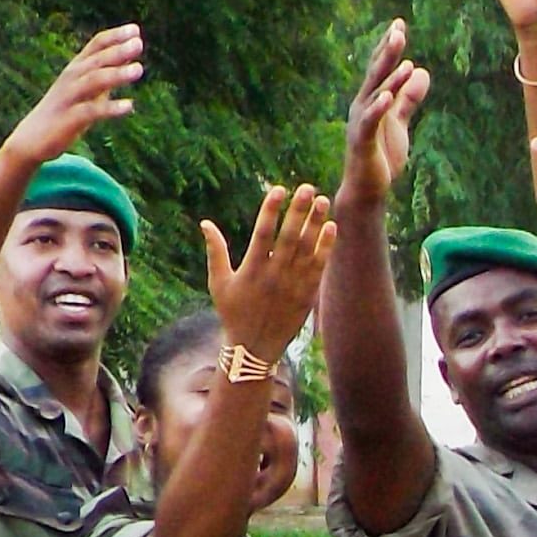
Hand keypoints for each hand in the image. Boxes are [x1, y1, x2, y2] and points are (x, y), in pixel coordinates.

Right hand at [2, 24, 144, 166]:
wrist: (30, 140)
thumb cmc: (63, 112)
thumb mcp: (86, 89)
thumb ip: (107, 72)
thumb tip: (130, 54)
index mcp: (76, 69)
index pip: (95, 45)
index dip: (114, 37)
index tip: (135, 29)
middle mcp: (71, 78)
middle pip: (96, 60)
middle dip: (117, 51)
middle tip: (139, 43)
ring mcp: (68, 98)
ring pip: (93, 81)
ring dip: (116, 74)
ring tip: (139, 69)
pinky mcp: (68, 120)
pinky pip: (91, 111)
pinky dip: (110, 108)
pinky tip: (129, 106)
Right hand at [202, 184, 337, 357]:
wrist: (255, 348)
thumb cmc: (233, 313)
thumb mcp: (219, 283)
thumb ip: (215, 251)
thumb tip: (205, 223)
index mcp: (251, 269)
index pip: (263, 233)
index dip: (271, 209)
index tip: (279, 189)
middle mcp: (274, 275)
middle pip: (289, 237)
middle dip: (299, 211)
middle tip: (307, 188)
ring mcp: (293, 285)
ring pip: (307, 249)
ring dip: (316, 223)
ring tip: (322, 200)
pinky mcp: (307, 294)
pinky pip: (318, 266)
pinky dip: (325, 246)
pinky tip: (330, 227)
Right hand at [340, 20, 431, 210]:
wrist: (367, 190)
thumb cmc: (380, 157)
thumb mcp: (400, 123)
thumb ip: (408, 99)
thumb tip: (421, 71)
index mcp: (371, 101)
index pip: (381, 69)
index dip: (389, 47)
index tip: (399, 24)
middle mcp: (362, 106)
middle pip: (376, 74)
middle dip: (387, 52)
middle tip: (398, 29)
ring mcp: (360, 123)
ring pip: (375, 94)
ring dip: (389, 78)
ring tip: (403, 61)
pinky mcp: (362, 141)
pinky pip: (370, 121)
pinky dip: (377, 108)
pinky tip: (387, 96)